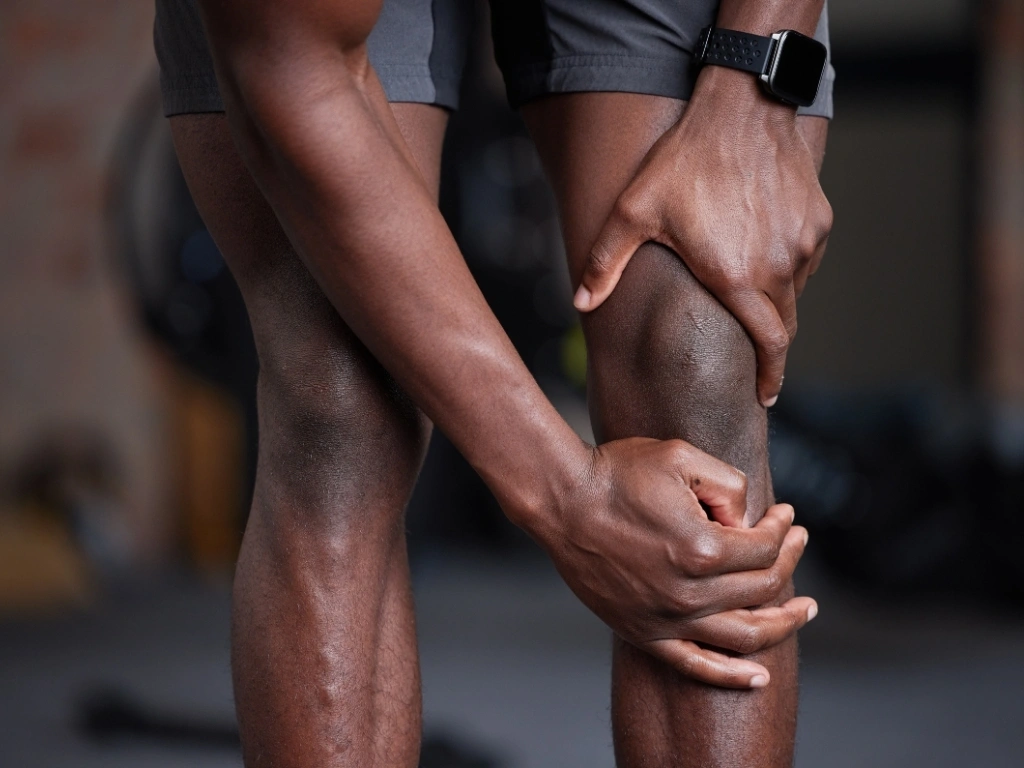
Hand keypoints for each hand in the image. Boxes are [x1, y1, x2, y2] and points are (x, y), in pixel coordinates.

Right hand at [534, 437, 814, 688]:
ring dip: (783, 623)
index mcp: (703, 549)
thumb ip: (729, 484)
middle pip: (762, 588)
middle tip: (796, 543)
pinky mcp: (644, 632)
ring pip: (744, 636)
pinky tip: (759, 676)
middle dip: (788, 561)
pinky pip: (695, 667)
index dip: (782, 529)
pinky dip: (730, 675)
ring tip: (804, 610)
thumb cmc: (617, 473)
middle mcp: (689, 592)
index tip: (785, 515)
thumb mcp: (682, 456)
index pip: (765, 548)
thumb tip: (750, 517)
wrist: (562, 501)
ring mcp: (667, 618)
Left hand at [573, 68, 832, 405]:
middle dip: (771, 348)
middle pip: (784, 324)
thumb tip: (580, 302)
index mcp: (736, 277)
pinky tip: (763, 251)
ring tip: (749, 297)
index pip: (769, 343)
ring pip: (795, 289)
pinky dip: (788, 265)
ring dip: (775, 301)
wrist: (743, 106)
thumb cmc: (686, 160)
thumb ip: (606, 263)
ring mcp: (803, 242)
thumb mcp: (634, 212)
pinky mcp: (819, 218)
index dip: (770, 375)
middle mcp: (778, 266)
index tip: (766, 395)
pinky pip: (805, 257)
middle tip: (758, 361)